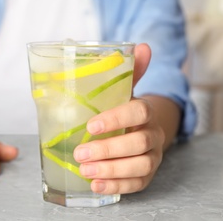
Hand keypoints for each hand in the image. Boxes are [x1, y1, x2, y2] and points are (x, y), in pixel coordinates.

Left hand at [73, 43, 165, 193]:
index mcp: (145, 111)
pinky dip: (116, 186)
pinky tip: (95, 185)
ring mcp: (151, 156)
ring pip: (139, 166)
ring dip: (110, 170)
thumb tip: (141, 46)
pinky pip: (136, 185)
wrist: (141, 128)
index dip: (116, 119)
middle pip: (138, 143)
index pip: (138, 111)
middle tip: (80, 153)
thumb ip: (128, 72)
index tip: (90, 126)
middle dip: (108, 149)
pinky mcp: (145, 175)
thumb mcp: (124, 90)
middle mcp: (152, 134)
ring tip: (84, 170)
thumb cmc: (124, 109)